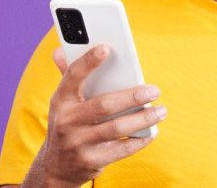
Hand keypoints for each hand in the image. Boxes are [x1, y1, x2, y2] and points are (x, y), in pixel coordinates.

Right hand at [31, 45, 165, 185]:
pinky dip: (139, 141)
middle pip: (104, 105)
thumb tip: (61, 50)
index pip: (73, 76)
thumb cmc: (67, 125)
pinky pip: (121, 150)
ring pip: (116, 128)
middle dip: (132, 97)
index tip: (106, 49)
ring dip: (142, 119)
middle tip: (154, 90)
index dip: (88, 62)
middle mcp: (67, 121)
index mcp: (60, 100)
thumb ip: (68, 77)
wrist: (55, 167)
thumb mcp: (62, 103)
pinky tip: (151, 132)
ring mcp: (78, 143)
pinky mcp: (91, 161)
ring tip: (161, 111)